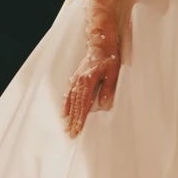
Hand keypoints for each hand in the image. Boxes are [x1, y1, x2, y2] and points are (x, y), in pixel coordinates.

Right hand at [62, 5, 121, 137]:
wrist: (101, 43)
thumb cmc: (110, 57)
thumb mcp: (113, 72)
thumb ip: (108, 88)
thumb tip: (103, 104)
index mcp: (88, 80)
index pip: (83, 104)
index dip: (80, 118)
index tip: (78, 130)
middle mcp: (79, 81)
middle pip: (75, 105)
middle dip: (73, 120)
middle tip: (71, 134)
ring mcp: (76, 79)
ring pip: (71, 101)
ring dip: (69, 115)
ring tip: (66, 127)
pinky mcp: (76, 78)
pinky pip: (69, 94)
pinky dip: (66, 104)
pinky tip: (64, 113)